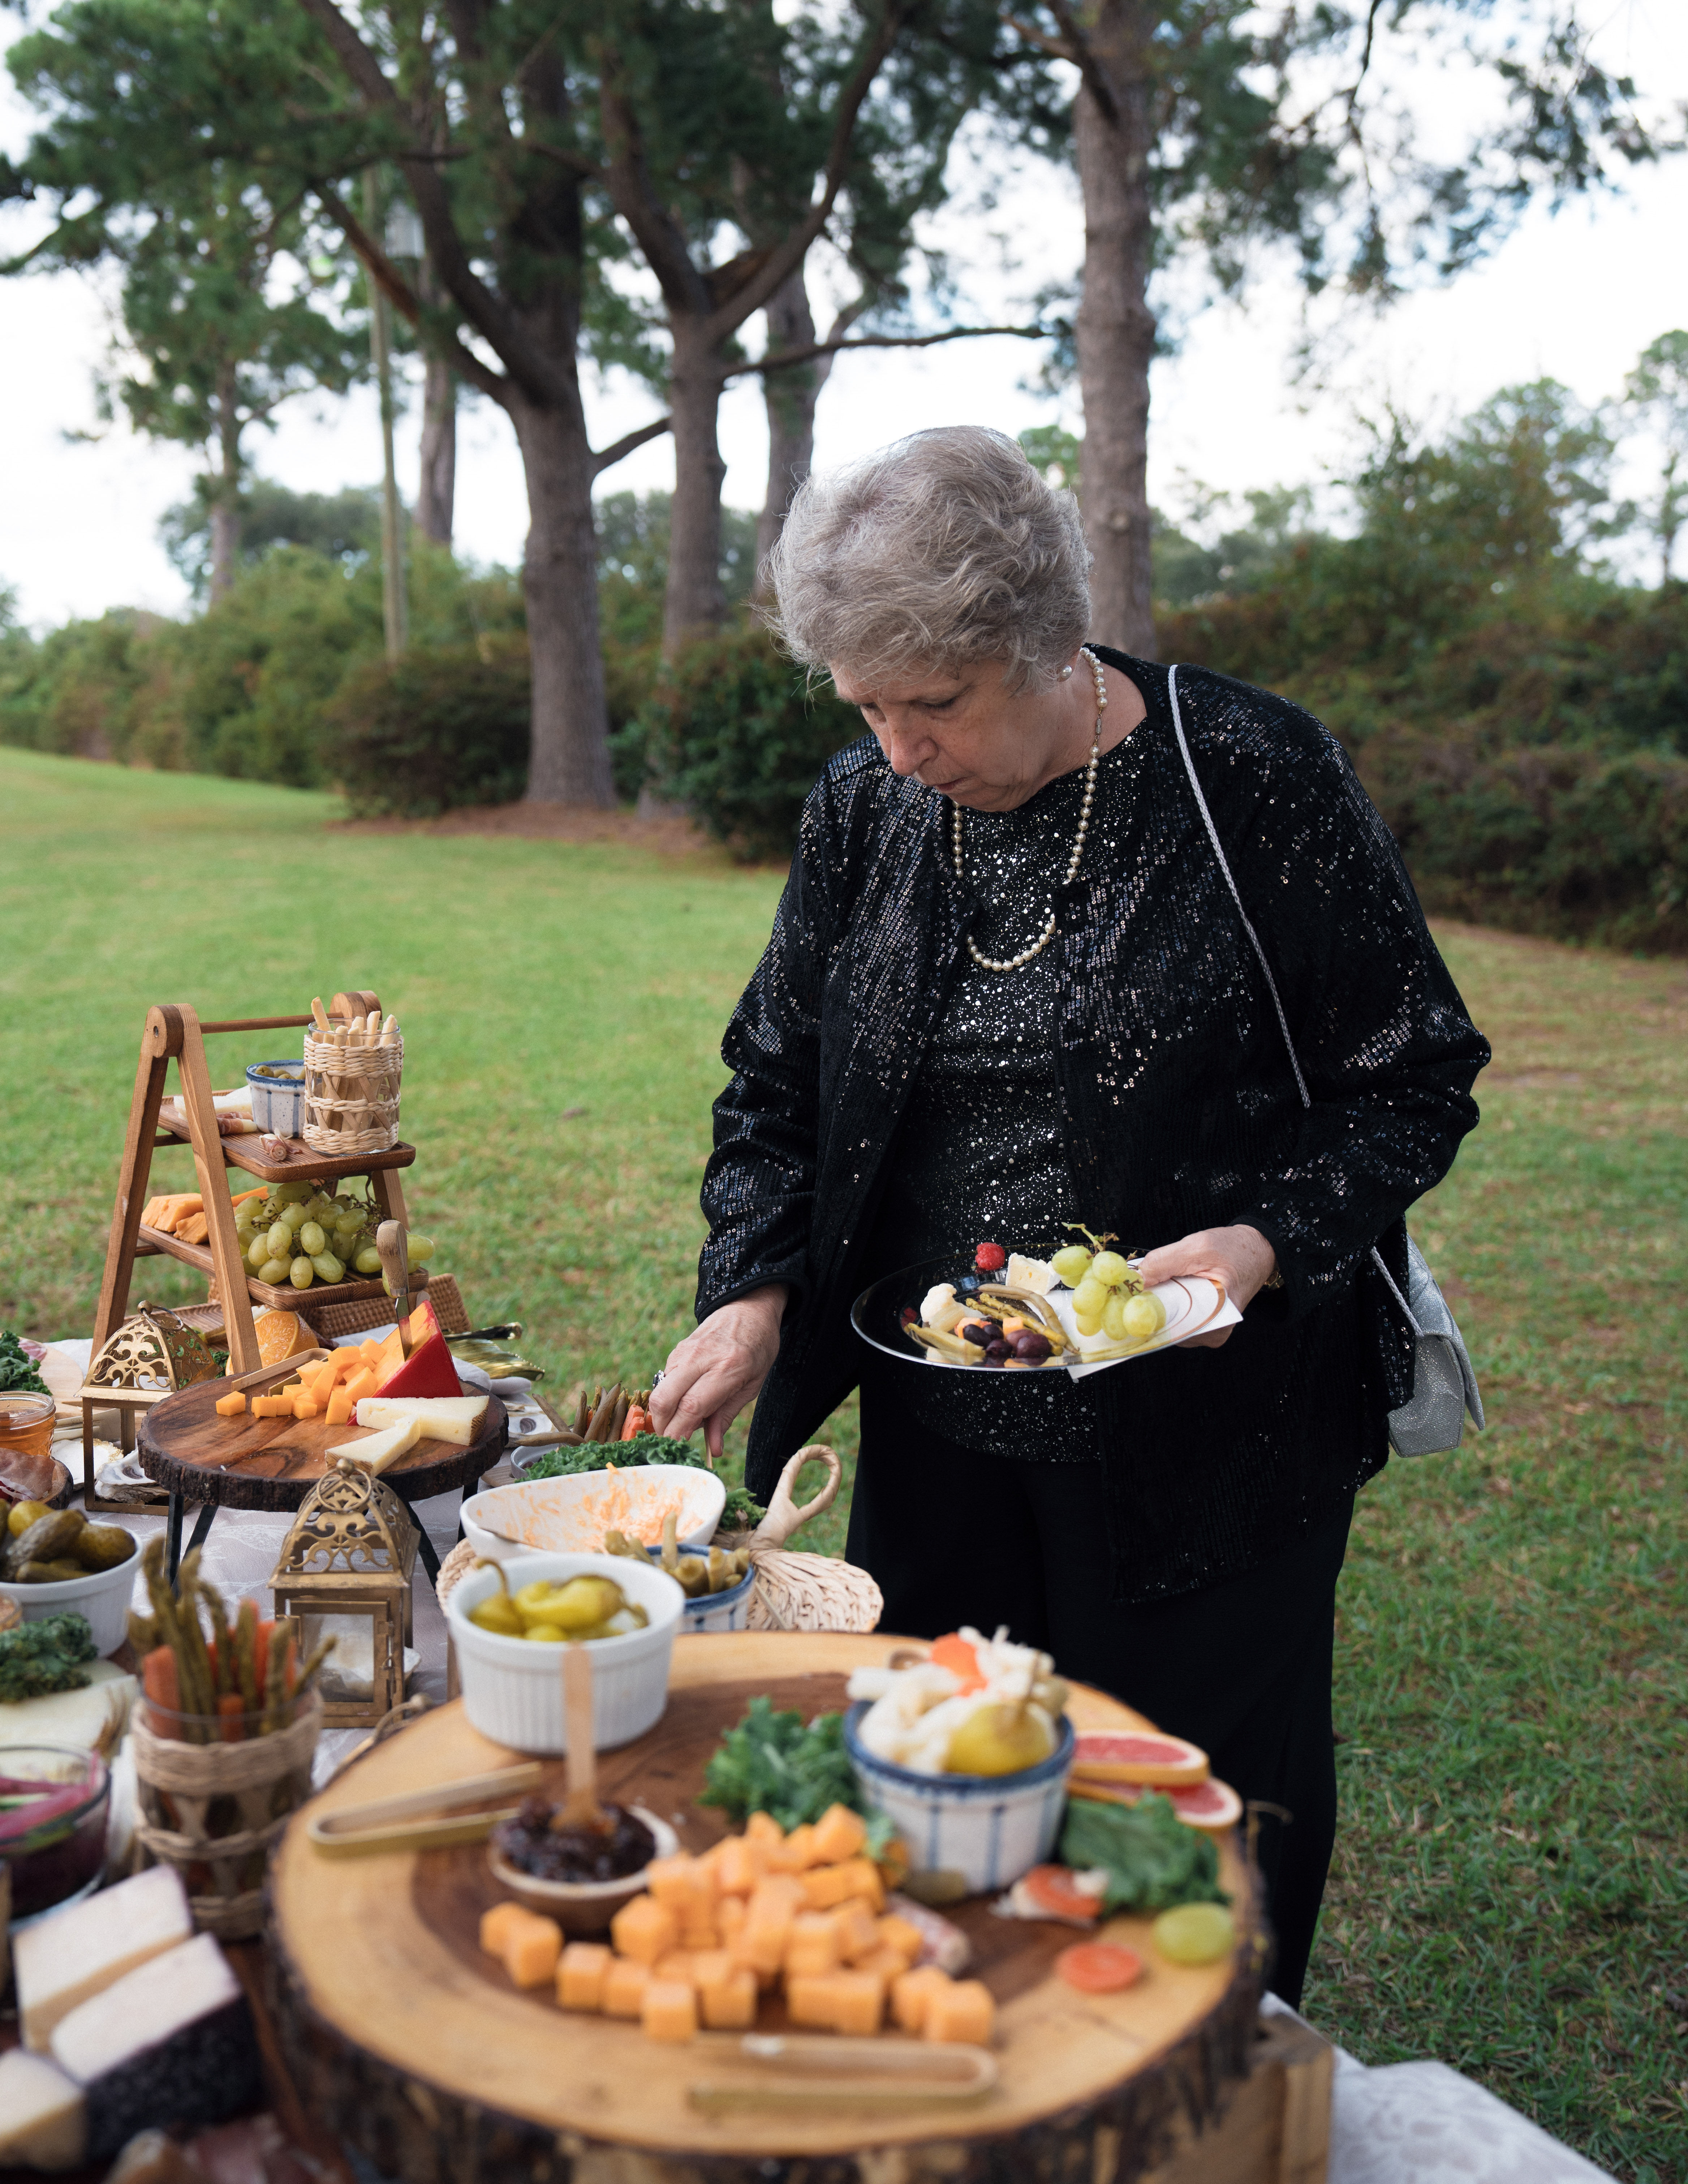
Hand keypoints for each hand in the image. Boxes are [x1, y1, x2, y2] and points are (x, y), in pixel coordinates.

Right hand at [648, 1285, 789, 1459]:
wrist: (748, 1307)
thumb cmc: (758, 1347)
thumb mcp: (752, 1385)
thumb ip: (727, 1416)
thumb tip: (713, 1449)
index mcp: (727, 1368)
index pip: (692, 1406)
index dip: (679, 1432)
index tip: (678, 1450)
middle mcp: (700, 1358)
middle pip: (663, 1400)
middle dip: (662, 1427)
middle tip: (674, 1441)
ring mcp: (684, 1352)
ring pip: (659, 1392)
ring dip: (665, 1414)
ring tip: (684, 1421)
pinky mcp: (676, 1350)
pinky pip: (664, 1381)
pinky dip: (670, 1398)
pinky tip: (686, 1399)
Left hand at [1135, 1225, 1276, 1348]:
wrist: (1256, 1250)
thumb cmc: (1233, 1249)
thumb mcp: (1199, 1247)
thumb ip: (1164, 1262)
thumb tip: (1135, 1278)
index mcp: (1215, 1321)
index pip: (1168, 1326)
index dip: (1143, 1310)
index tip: (1125, 1296)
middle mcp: (1211, 1333)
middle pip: (1166, 1324)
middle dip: (1150, 1303)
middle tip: (1141, 1281)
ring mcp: (1206, 1331)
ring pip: (1168, 1319)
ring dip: (1160, 1300)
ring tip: (1168, 1279)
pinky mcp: (1202, 1323)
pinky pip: (1175, 1315)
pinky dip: (1168, 1300)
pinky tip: (1173, 1285)